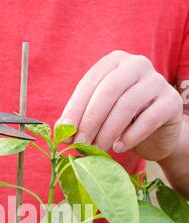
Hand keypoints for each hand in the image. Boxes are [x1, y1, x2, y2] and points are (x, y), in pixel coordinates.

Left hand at [59, 50, 183, 160]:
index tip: (64, 134)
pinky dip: (130, 137)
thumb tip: (61, 132)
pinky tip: (119, 148)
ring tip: (98, 149)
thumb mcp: (99, 117)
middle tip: (80, 144)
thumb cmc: (123, 122)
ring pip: (126, 106)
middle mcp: (136, 65)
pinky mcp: (171, 101)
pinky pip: (148, 119)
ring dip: (107, 132)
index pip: (89, 83)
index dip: (74, 110)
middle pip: (107, 92)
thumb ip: (80, 120)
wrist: (158, 133)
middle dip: (90, 121)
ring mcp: (156, 81)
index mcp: (113, 62)